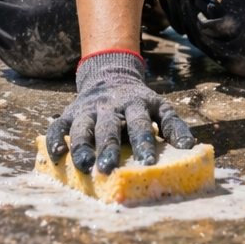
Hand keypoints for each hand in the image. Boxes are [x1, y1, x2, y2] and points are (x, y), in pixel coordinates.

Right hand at [45, 51, 194, 174]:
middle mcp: (109, 106)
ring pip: (81, 127)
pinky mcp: (70, 113)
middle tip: (108, 168)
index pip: (140, 123)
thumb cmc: (138, 103)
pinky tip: (57, 156)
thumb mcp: (159, 106)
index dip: (144, 143)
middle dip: (108, 147)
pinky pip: (58, 126)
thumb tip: (189, 147)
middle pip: (108, 127)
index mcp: (135, 104)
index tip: (148, 163)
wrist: (110, 75)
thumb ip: (173, 125)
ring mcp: (87, 109)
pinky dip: (55, 139)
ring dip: (81, 147)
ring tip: (83, 167)